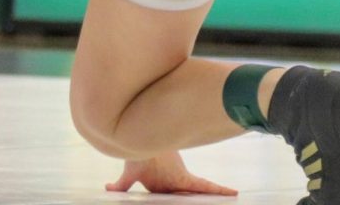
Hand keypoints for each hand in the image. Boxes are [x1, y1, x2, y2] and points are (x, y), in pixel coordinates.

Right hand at [106, 152, 236, 195]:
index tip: (209, 195)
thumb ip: (120, 185)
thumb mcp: (130, 174)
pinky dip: (219, 189)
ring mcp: (181, 181)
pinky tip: (233, 193)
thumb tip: (106, 188)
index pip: (182, 194)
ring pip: (202, 191)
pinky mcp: (184, 178)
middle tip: (223, 200)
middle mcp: (175, 184)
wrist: (140, 141)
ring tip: (233, 195)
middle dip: (206, 199)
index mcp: (165, 186)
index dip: (193, 198)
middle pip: (192, 195)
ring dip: (216, 194)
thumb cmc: (136, 155)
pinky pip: (204, 186)